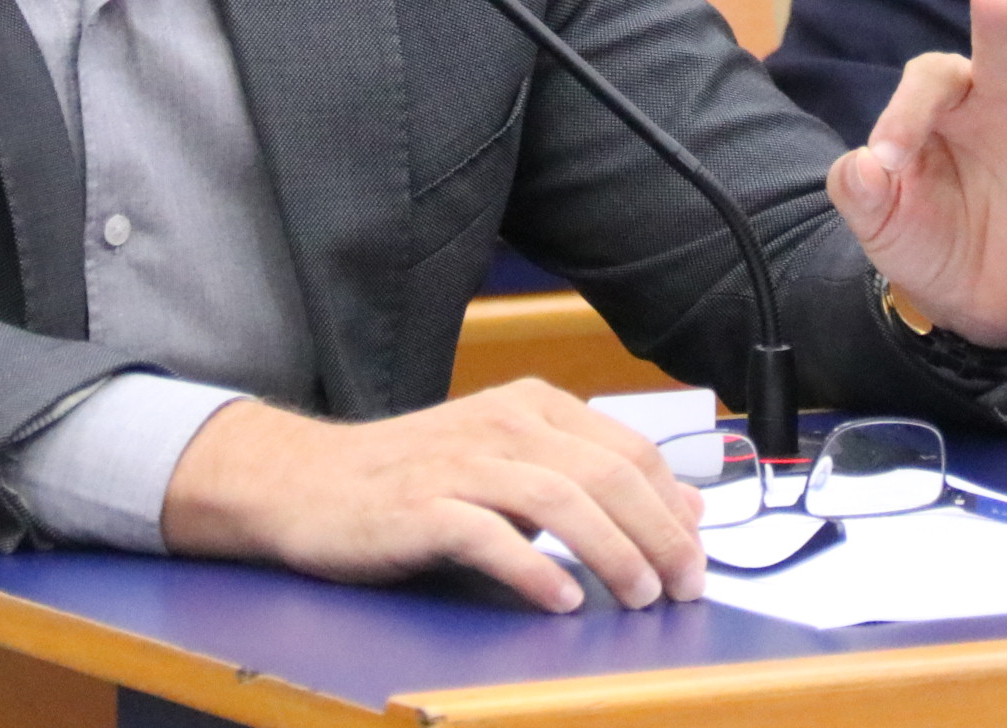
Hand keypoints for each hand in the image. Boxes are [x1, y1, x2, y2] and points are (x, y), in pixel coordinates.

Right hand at [157, 379, 704, 613]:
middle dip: (659, 536)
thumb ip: (583, 476)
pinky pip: (490, 535)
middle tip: (683, 589)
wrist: (307, 481)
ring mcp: (460, 462)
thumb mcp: (505, 461)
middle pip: (607, 474)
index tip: (699, 555)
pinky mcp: (420, 506)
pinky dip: (534, 570)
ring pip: (562, 499)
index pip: (630, 449)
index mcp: (531, 406)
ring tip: (639, 598)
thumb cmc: (413, 478)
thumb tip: (679, 511)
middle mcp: (502, 423)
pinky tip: (561, 600)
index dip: (675, 505)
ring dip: (613, 554)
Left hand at [827, 0, 1006, 349]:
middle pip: (1001, 61)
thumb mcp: (877, 221)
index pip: (932, 81)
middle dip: (995, 31)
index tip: (887, 160)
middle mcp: (999, 112)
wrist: (971, 308)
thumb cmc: (923, 244)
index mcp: (944, 110)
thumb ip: (859, 189)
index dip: (906, 111)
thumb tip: (865, 162)